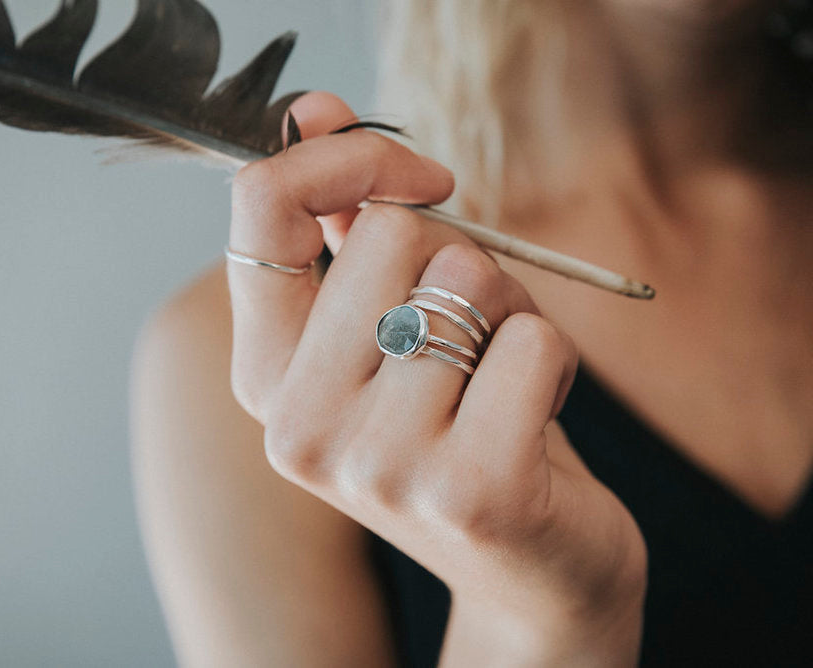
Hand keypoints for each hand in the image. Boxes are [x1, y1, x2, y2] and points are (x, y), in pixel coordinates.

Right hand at [226, 92, 646, 662]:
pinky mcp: (469, 490)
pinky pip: (531, 341)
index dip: (346, 159)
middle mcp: (297, 426)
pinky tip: (531, 420)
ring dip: (507, 313)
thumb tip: (311, 111)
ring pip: (467, 278)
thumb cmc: (455, 431)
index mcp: (262, 377)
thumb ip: (341, 226)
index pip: (260, 210)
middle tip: (466, 332)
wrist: (527, 571)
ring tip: (495, 381)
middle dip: (455, 260)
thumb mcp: (385, 332)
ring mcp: (376, 465)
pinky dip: (552, 360)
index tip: (418, 177)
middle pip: (391, 230)